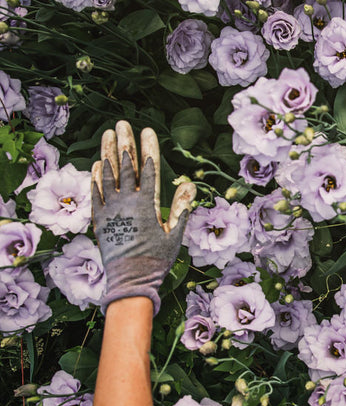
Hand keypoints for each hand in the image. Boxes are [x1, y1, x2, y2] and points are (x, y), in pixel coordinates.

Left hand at [91, 121, 194, 314]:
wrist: (130, 281)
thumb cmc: (157, 259)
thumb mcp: (174, 235)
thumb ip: (181, 208)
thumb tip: (188, 186)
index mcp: (147, 205)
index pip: (148, 169)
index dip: (148, 148)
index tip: (147, 131)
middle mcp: (126, 203)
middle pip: (125, 166)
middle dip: (124, 143)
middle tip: (123, 124)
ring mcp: (110, 210)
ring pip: (107, 175)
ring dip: (107, 153)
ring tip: (108, 134)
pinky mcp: (99, 220)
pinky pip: (96, 193)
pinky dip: (96, 177)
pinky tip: (97, 164)